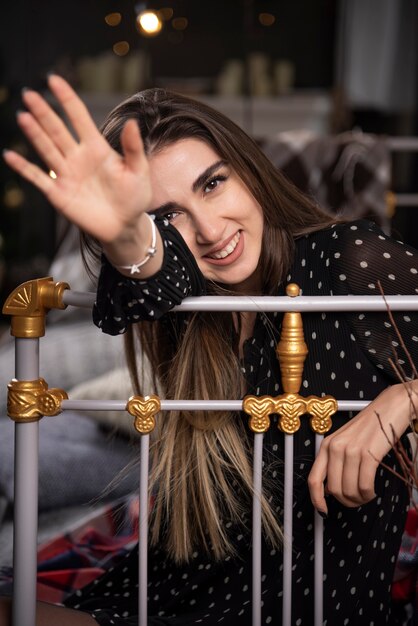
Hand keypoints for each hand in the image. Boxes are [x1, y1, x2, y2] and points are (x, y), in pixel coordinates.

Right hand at [3, 75, 151, 243]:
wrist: (125, 226)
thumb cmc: (134, 197)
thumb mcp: (139, 171)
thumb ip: (134, 148)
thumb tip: (132, 122)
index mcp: (97, 148)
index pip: (79, 117)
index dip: (67, 99)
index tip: (54, 80)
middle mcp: (78, 157)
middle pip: (57, 130)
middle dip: (44, 113)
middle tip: (30, 94)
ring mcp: (66, 174)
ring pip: (47, 149)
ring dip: (35, 134)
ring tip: (23, 116)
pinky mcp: (59, 193)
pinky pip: (38, 178)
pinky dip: (24, 168)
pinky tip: (10, 155)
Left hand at [308, 382, 415, 514]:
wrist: (390, 408)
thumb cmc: (370, 426)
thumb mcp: (346, 441)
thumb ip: (336, 461)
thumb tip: (332, 489)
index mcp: (327, 445)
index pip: (313, 479)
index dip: (317, 500)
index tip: (323, 511)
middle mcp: (335, 447)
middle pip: (334, 490)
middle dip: (347, 501)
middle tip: (357, 500)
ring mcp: (350, 450)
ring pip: (349, 491)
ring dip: (360, 499)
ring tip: (367, 494)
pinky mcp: (367, 454)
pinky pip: (364, 486)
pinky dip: (369, 493)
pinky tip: (373, 490)